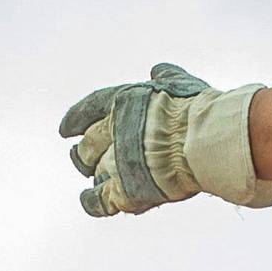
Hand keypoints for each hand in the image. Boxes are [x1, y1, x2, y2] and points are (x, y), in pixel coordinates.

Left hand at [58, 63, 271, 216]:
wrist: (205, 141)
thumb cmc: (199, 111)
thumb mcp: (181, 85)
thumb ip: (167, 78)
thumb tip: (157, 69)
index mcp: (124, 101)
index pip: (91, 108)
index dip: (76, 119)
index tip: (66, 129)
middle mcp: (115, 129)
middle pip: (89, 143)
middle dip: (84, 151)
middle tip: (79, 155)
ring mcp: (117, 160)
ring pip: (92, 169)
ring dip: (91, 171)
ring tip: (91, 176)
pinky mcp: (125, 189)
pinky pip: (99, 199)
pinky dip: (91, 201)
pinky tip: (87, 200)